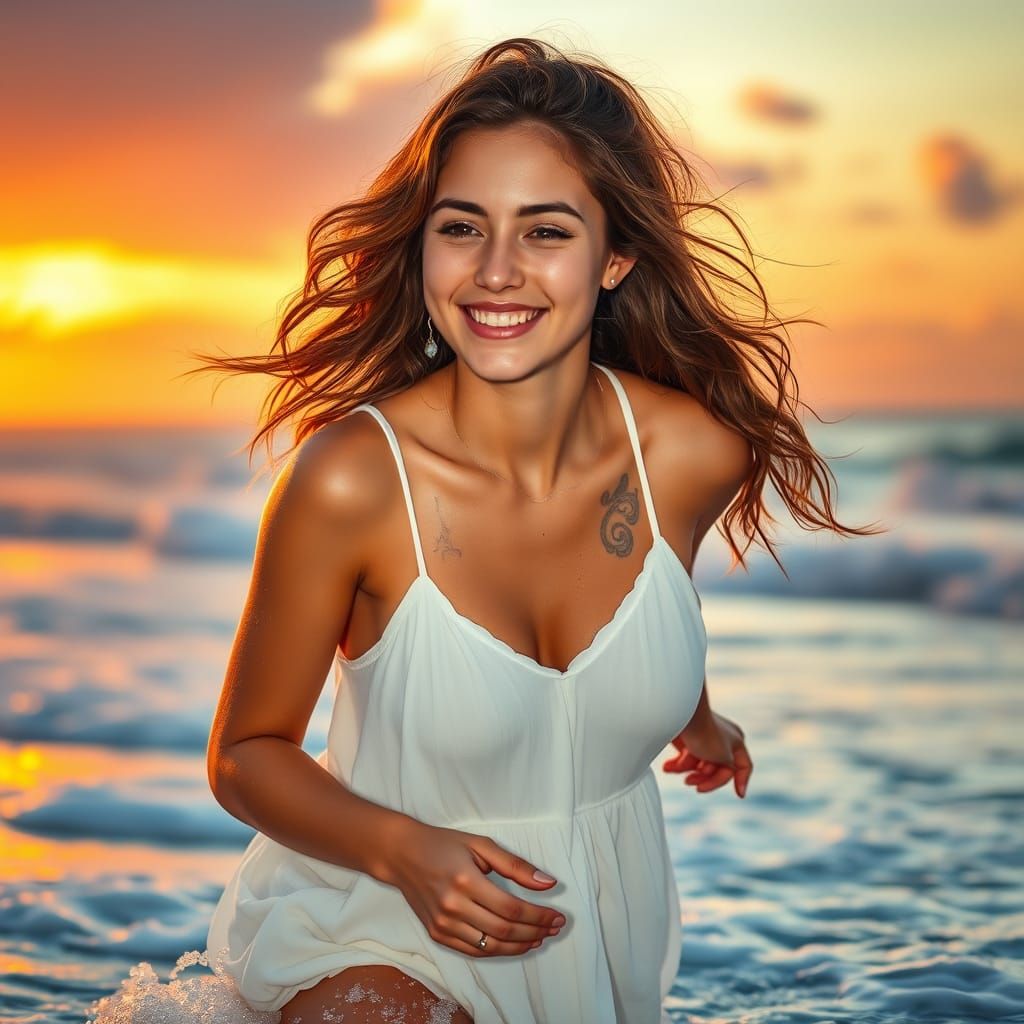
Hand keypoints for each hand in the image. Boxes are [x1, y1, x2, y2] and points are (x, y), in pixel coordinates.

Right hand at [385, 820, 567, 957]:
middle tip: (554, 928)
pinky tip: (514, 943)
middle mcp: (453, 906)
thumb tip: (548, 883)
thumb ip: (515, 865)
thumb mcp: (481, 845)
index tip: (558, 916)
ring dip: (520, 945)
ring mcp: (443, 924)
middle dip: (535, 931)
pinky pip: (474, 950)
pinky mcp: (437, 934)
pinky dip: (498, 950)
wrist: (402, 854)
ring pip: (491, 946)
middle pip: (504, 930)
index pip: (512, 908)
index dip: (539, 916)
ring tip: (539, 937)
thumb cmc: (442, 844)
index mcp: (466, 880)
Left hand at [661, 711, 751, 798]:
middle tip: (689, 782)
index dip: (742, 780)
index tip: (739, 795)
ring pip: (699, 766)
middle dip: (703, 778)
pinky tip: (667, 767)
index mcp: (736, 742)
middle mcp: (722, 741)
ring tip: (673, 769)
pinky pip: (685, 758)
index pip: (743, 766)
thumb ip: (729, 769)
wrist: (679, 714)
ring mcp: (704, 740)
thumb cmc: (704, 735)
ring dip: (686, 770)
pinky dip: (677, 764)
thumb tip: (727, 772)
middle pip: (717, 769)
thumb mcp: (724, 758)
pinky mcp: (688, 739)